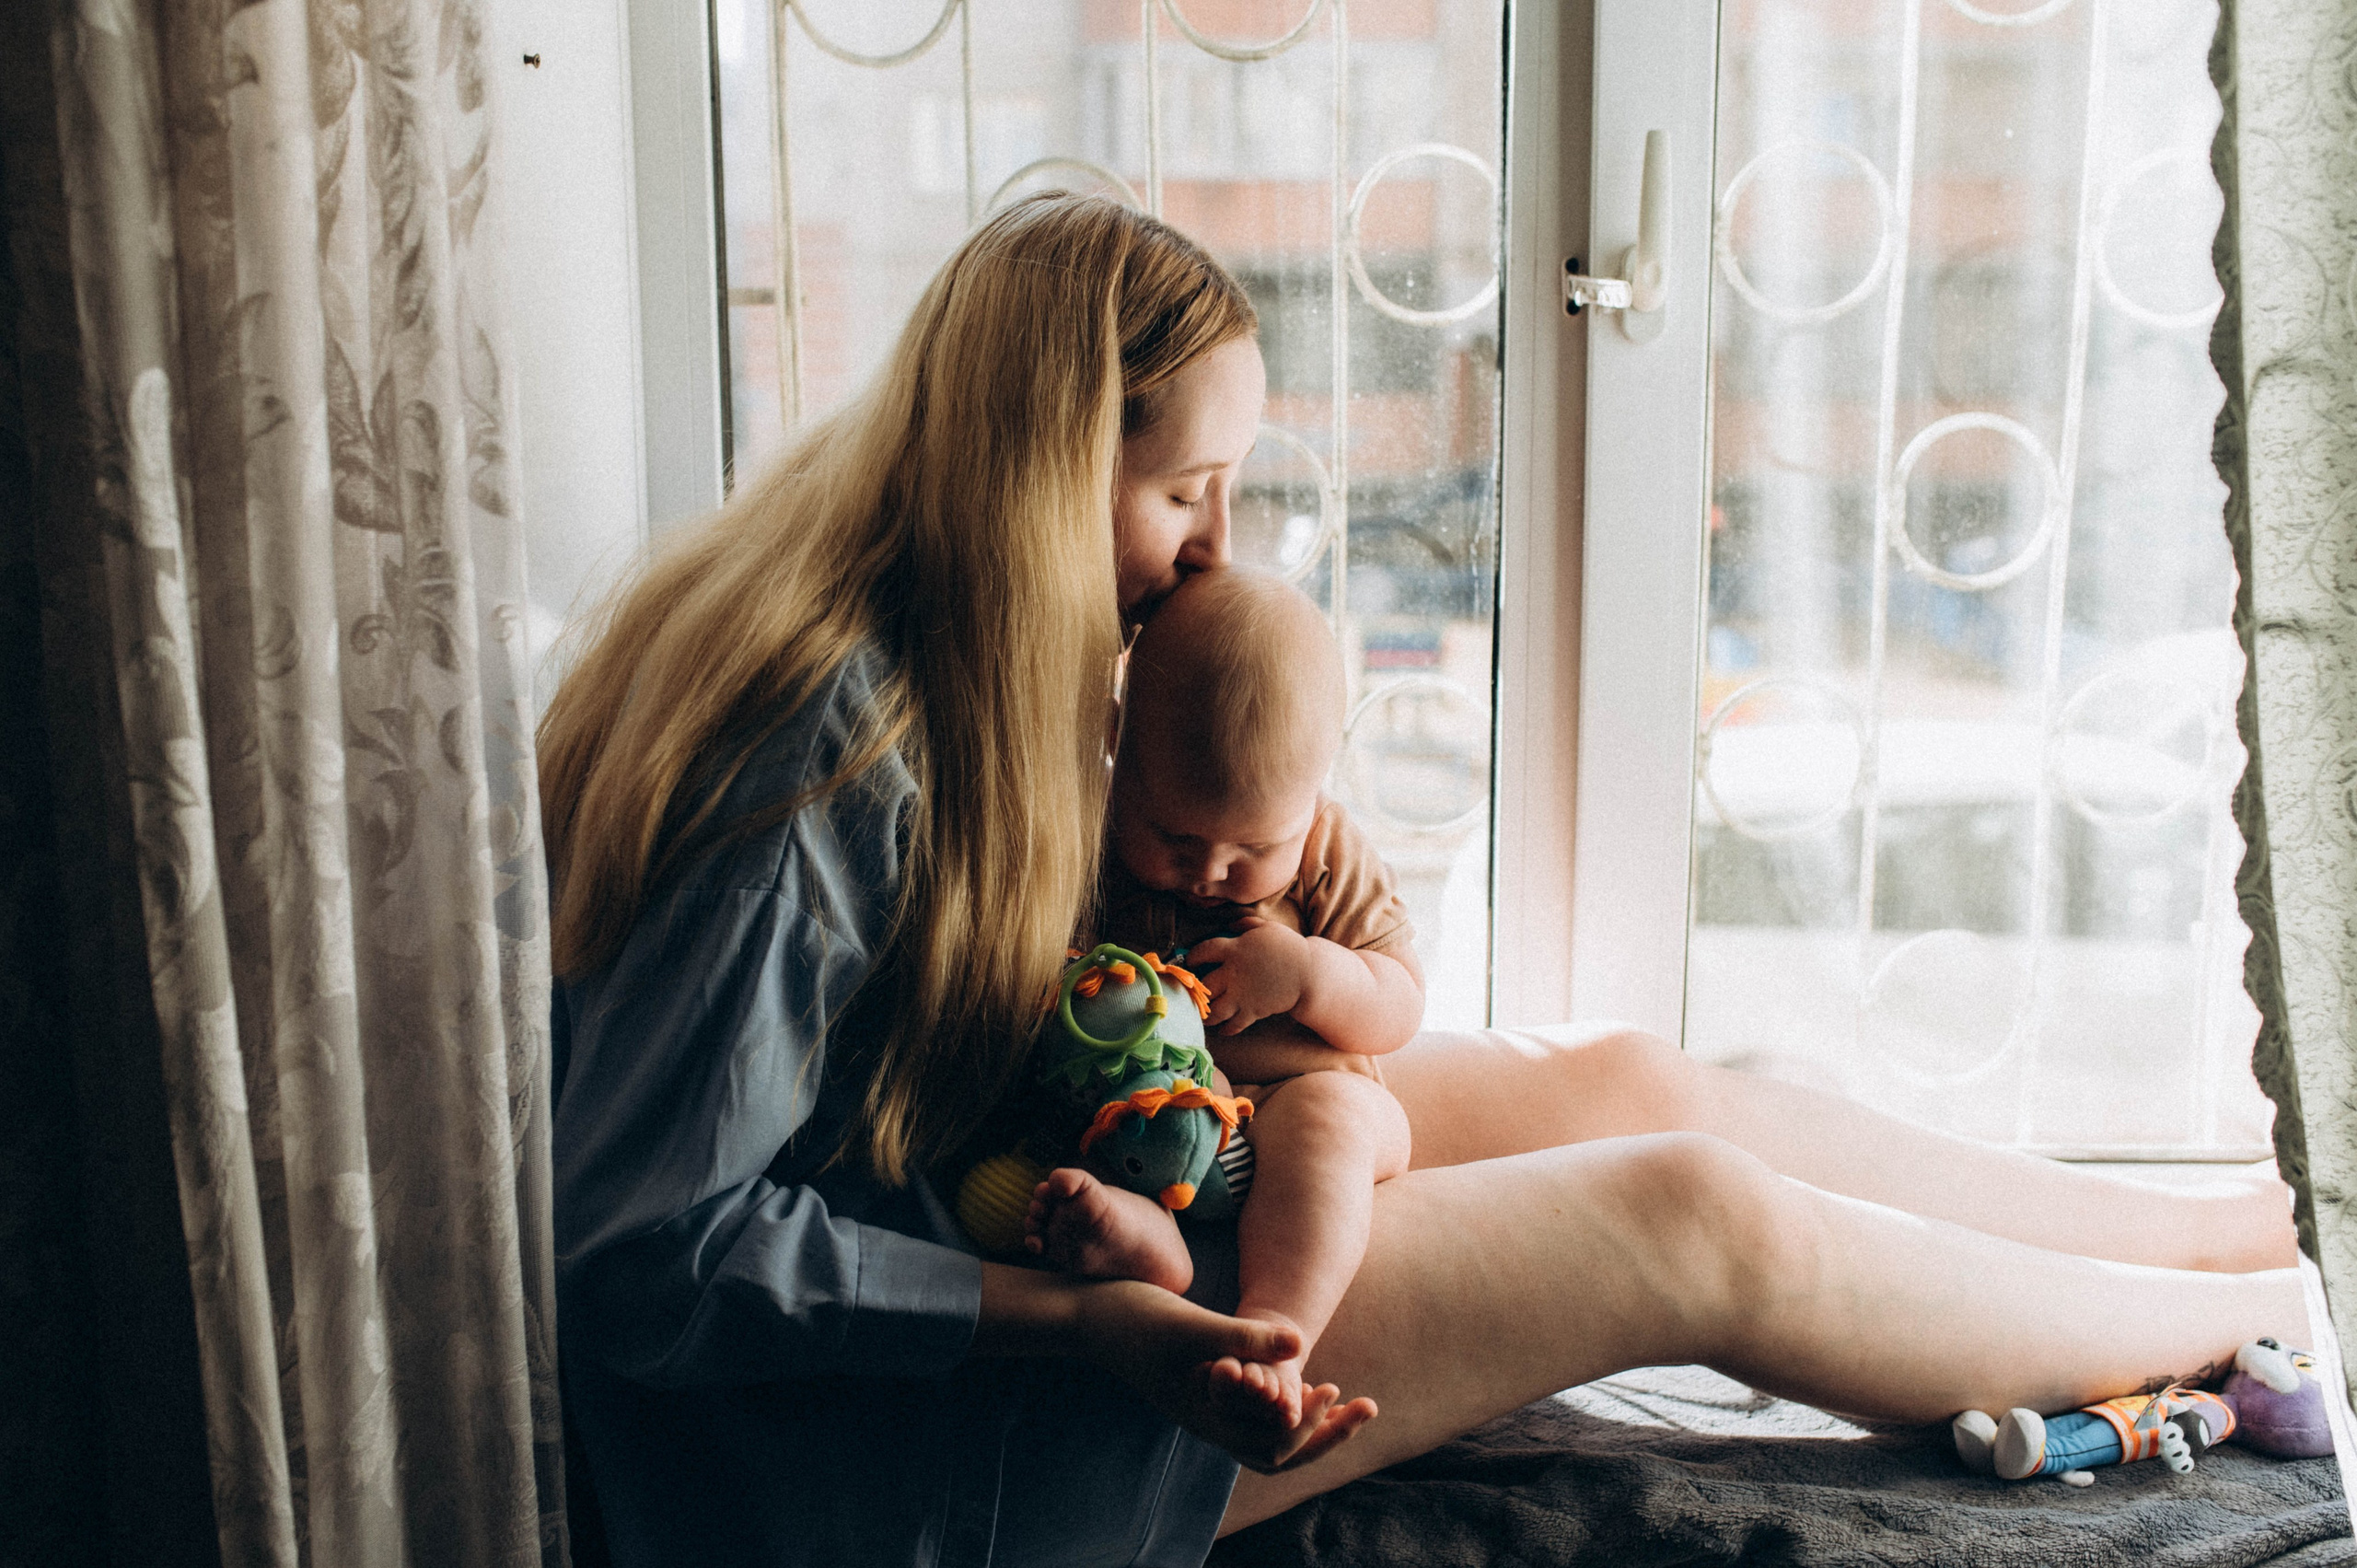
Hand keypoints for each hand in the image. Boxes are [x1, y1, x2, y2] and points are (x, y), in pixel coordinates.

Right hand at [1074, 1279, 1376, 1472]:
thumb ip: (1244, 1335)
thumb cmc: (1133, 1318)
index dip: (1309, 1427)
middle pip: (1278, 1451)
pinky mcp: (1205, 1386)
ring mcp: (1207, 1406)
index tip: (1333, 1389)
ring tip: (1343, 1396)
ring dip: (1308, 1421)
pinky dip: (1282, 1399)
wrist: (1086, 1314)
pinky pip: (1253, 1409)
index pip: (1272, 1447)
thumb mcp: (1192, 1324)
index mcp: (1207, 1417)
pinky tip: (1300, 1374)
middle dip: (1325, 1434)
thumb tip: (1302, 1341)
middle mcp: (1210, 1420)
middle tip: (1369, 1408)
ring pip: (1267, 1433)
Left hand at [1186, 917, 1309, 1035]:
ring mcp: (1242, 995)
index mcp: (1234, 950)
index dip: (1192, 956)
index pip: (1203, 951)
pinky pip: (1234, 1025)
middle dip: (1196, 990)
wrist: (1309, 973)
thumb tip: (1231, 924)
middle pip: (1204, 985)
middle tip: (1192, 993)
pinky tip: (1223, 1029)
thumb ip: (1246, 924)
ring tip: (1203, 1015)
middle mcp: (1233, 974)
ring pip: (1214, 1010)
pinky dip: (1227, 1029)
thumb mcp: (1268, 928)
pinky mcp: (1252, 1011)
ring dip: (1206, 1014)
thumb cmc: (1289, 947)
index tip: (1190, 961)